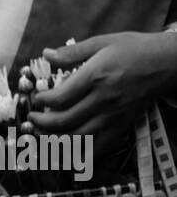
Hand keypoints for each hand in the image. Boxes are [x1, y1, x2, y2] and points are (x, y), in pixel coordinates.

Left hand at [28, 31, 176, 140]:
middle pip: (65, 122)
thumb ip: (72, 52)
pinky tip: (70, 152)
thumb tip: (45, 54)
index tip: (36, 99)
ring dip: (57, 140)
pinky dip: (82, 154)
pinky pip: (100, 147)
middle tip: (33, 119)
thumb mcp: (102, 42)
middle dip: (43, 124)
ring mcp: (114, 116)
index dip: (42, 102)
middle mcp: (104, 100)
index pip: (61, 98)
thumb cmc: (134, 49)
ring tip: (44, 134)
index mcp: (96, 77)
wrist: (166, 64)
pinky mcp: (123, 126)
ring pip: (80, 139)